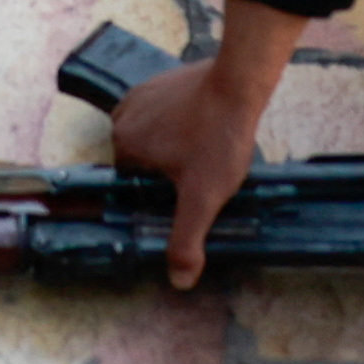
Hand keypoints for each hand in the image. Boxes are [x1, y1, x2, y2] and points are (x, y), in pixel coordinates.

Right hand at [114, 1, 301, 287]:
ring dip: (175, 148)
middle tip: (201, 173)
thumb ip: (186, 241)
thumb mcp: (203, 198)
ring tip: (205, 151)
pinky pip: (165, 115)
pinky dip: (181, 125)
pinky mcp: (162, 81)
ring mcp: (142, 94)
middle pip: (143, 161)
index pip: (134, 186)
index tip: (186, 192)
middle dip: (168, 171)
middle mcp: (123, 115)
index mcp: (123, 145)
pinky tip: (205, 131)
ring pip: (155, 138)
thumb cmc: (218, 137)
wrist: (239, 83)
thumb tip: (178, 281)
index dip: (160, 195)